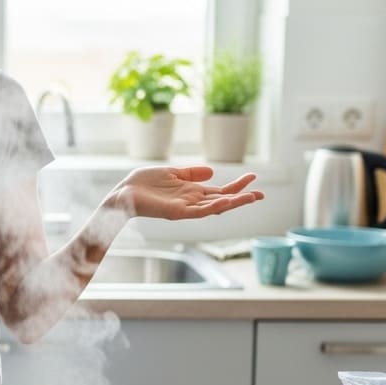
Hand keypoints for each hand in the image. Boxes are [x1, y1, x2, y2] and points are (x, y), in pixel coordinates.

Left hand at [109, 165, 263, 219]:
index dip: (237, 186)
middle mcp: (192, 201)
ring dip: (233, 202)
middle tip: (262, 194)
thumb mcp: (172, 173)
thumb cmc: (143, 184)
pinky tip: (225, 200)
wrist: (123, 193)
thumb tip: (212, 172)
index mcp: (192, 192)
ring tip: (251, 197)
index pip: (220, 190)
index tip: (253, 178)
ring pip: (215, 207)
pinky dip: (213, 206)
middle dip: (242, 197)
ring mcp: (186, 208)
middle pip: (223, 200)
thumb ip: (191, 173)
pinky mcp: (177, 212)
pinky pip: (199, 211)